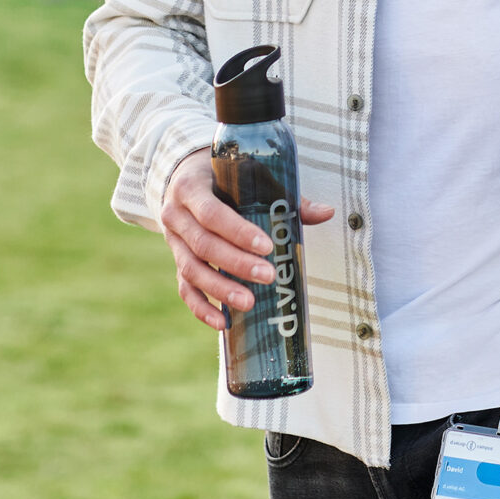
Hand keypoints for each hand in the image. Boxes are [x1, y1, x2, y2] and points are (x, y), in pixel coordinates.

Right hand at [159, 150, 334, 331]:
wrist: (186, 175)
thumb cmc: (226, 177)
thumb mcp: (249, 175)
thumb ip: (284, 195)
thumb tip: (327, 212)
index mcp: (191, 188)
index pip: (212, 213)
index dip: (238, 231)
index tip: (267, 246)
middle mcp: (175, 215)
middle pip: (203, 244)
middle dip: (236, 263)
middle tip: (268, 276)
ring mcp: (173, 241)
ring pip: (191, 269)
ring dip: (220, 289)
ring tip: (249, 303)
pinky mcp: (177, 261)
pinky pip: (184, 288)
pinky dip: (201, 308)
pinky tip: (223, 322)